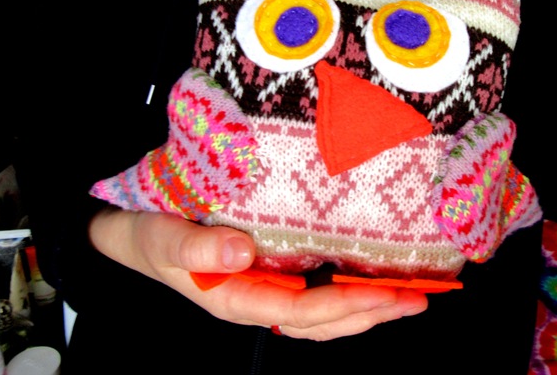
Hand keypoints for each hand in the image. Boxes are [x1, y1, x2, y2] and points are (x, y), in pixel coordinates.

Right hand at [88, 207, 427, 340]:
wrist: (138, 233)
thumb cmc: (150, 236)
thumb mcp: (162, 239)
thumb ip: (196, 248)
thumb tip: (241, 252)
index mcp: (235, 299)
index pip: (296, 312)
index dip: (341, 307)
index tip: (384, 295)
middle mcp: (256, 301)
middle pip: (321, 322)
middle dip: (369, 313)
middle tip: (417, 299)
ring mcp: (266, 293)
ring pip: (322, 316)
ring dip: (366, 310)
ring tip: (409, 298)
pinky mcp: (271, 278)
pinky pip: (314, 298)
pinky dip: (347, 297)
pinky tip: (372, 286)